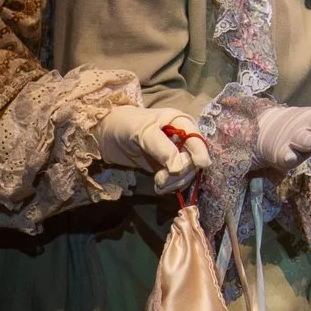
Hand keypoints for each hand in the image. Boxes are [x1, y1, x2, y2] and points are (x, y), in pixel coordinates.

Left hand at [95, 105, 210, 190]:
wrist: (109, 135)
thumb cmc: (127, 125)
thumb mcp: (144, 132)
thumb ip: (162, 148)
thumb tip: (178, 168)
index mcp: (181, 123)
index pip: (197, 139)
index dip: (201, 152)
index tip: (201, 165)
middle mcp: (183, 139)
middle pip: (194, 159)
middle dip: (181, 172)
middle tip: (161, 179)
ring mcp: (176, 154)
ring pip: (187, 172)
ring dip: (175, 182)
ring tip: (158, 184)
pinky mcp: (167, 167)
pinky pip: (177, 180)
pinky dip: (170, 186)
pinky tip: (159, 187)